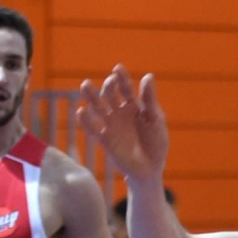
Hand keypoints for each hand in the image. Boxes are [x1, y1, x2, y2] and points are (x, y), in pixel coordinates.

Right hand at [79, 65, 168, 181]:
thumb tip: (148, 76)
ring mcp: (111, 124)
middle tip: (110, 81)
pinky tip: (81, 112)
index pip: (125, 87)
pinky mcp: (104, 139)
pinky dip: (86, 120)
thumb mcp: (155, 120)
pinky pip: (93, 128)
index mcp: (134, 105)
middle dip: (109, 86)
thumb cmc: (156, 143)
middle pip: (110, 94)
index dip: (121, 77)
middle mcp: (120, 111)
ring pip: (98, 107)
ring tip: (85, 85)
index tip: (117, 69)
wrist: (151, 168)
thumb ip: (149, 100)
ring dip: (91, 96)